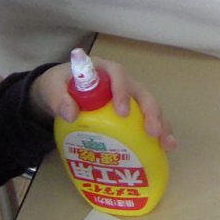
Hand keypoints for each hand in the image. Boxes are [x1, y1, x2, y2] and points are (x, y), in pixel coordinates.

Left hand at [31, 59, 178, 150]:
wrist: (58, 92)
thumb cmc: (58, 85)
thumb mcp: (52, 87)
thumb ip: (58, 98)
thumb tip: (71, 114)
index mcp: (104, 70)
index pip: (118, 74)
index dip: (123, 91)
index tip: (122, 112)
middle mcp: (121, 82)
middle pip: (142, 93)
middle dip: (151, 112)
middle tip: (152, 131)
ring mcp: (128, 98)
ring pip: (150, 107)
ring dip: (161, 124)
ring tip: (168, 144)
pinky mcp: (130, 113)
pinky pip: (146, 121)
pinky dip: (156, 134)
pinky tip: (163, 150)